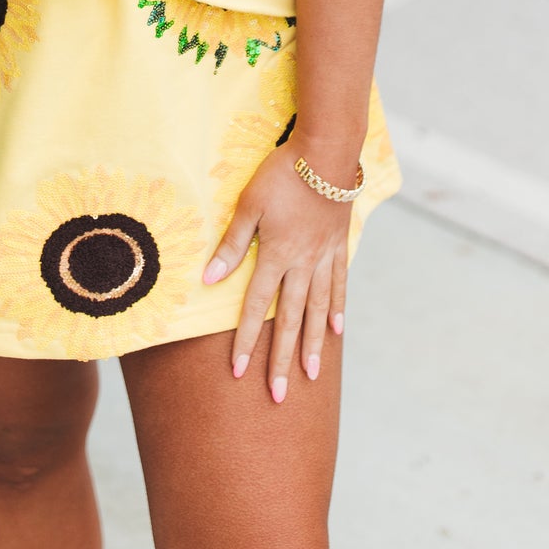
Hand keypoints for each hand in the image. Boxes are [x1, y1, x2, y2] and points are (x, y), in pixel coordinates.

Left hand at [202, 143, 351, 402]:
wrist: (326, 152)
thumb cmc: (282, 174)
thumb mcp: (249, 204)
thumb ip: (232, 244)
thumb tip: (209, 279)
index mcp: (276, 255)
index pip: (255, 307)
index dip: (244, 340)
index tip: (237, 371)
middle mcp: (302, 264)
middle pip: (289, 319)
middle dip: (281, 359)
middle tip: (278, 395)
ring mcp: (324, 257)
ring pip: (317, 310)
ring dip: (311, 344)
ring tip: (309, 375)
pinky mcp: (338, 246)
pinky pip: (339, 285)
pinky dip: (337, 310)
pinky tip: (336, 332)